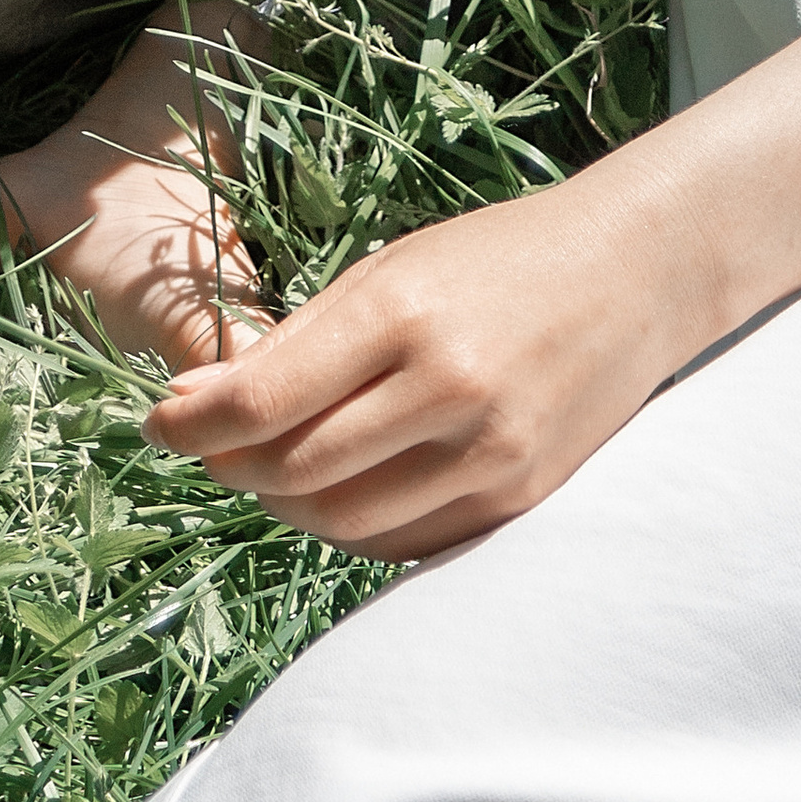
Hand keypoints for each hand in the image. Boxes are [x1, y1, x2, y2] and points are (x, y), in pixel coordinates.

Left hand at [142, 168, 701, 558]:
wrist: (639, 272)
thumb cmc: (500, 259)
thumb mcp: (393, 269)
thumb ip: (297, 342)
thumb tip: (191, 401)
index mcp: (405, 312)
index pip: (264, 400)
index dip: (193, 425)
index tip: (161, 422)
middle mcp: (450, 387)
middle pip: (294, 473)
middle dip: (232, 468)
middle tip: (213, 448)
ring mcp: (493, 452)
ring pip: (344, 523)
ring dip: (286, 506)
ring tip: (273, 469)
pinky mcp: (522, 496)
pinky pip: (407, 542)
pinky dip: (355, 528)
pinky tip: (344, 489)